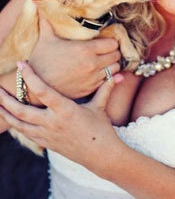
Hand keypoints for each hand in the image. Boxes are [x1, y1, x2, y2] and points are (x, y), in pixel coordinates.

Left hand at [0, 63, 123, 171]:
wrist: (100, 155)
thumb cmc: (101, 129)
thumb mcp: (100, 107)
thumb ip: (105, 88)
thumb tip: (119, 74)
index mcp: (65, 110)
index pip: (43, 91)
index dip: (30, 77)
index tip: (21, 64)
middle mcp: (53, 122)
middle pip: (22, 111)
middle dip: (6, 99)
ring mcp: (47, 134)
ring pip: (20, 124)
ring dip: (6, 113)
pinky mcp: (46, 142)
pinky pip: (26, 133)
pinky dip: (16, 125)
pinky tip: (11, 118)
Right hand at [29, 15, 120, 99]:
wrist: (34, 87)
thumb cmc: (41, 61)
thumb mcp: (45, 38)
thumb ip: (47, 20)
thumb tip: (36, 3)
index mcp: (86, 49)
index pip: (113, 43)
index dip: (111, 41)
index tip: (107, 40)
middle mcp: (92, 64)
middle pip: (116, 56)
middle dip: (113, 52)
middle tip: (107, 50)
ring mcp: (92, 78)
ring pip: (115, 69)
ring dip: (112, 64)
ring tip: (105, 61)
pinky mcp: (90, 90)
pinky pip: (108, 81)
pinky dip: (107, 76)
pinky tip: (99, 72)